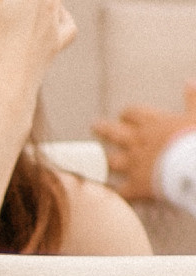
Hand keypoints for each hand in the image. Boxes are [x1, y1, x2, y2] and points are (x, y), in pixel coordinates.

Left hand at [97, 80, 195, 202]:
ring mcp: (134, 164)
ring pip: (110, 160)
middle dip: (103, 129)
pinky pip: (117, 191)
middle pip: (113, 133)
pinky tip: (101, 192)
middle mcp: (138, 142)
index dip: (127, 115)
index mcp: (153, 123)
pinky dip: (109, 192)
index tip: (123, 116)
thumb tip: (188, 82)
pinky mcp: (136, 186)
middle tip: (94, 126)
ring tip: (90, 160)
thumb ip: (192, 99)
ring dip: (102, 159)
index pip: (132, 114)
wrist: (195, 166)